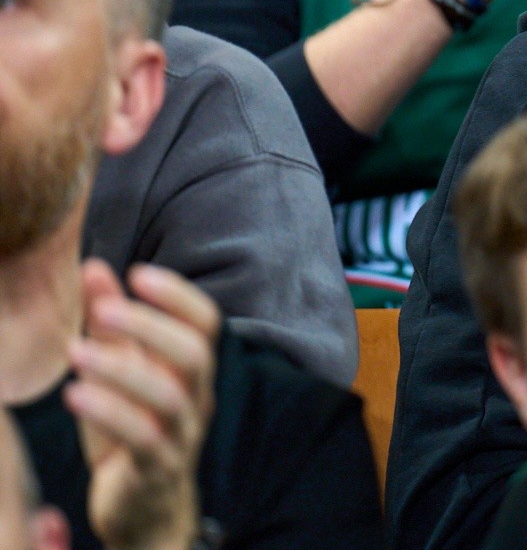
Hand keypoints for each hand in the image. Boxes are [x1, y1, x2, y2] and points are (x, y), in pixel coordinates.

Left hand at [67, 262, 217, 549]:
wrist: (144, 509)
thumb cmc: (130, 432)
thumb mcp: (118, 374)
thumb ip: (110, 324)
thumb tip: (94, 266)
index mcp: (192, 371)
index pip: (205, 322)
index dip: (177, 295)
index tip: (138, 273)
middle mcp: (197, 399)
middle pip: (195, 352)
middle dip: (151, 325)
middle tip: (101, 309)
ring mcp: (182, 435)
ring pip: (168, 395)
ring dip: (122, 369)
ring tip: (74, 352)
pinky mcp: (158, 469)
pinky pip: (143, 439)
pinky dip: (109, 412)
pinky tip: (74, 394)